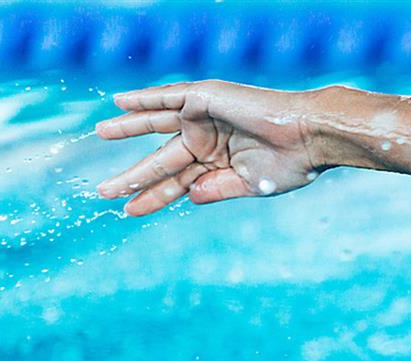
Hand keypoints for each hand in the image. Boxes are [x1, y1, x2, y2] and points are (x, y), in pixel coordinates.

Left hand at [96, 80, 322, 215]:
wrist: (309, 137)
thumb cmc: (290, 164)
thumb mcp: (249, 185)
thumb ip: (216, 188)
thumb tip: (189, 197)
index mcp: (218, 164)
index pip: (177, 183)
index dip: (153, 197)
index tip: (128, 211)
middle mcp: (208, 140)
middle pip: (161, 159)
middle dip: (133, 175)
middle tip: (103, 190)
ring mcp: (205, 118)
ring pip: (158, 124)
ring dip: (128, 127)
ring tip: (101, 131)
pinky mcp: (206, 98)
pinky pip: (167, 97)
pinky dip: (144, 98)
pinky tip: (120, 102)